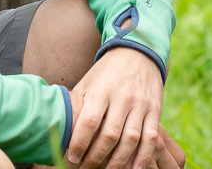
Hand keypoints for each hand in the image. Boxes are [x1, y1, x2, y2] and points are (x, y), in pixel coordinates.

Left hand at [65, 47, 180, 168]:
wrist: (138, 52)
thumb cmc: (106, 72)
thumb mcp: (88, 82)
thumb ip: (78, 103)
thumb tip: (57, 126)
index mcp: (101, 90)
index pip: (89, 121)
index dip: (80, 142)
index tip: (72, 158)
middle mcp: (122, 97)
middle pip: (110, 134)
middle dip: (96, 157)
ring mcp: (140, 104)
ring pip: (131, 139)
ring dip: (118, 161)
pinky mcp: (155, 110)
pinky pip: (151, 138)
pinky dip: (144, 157)